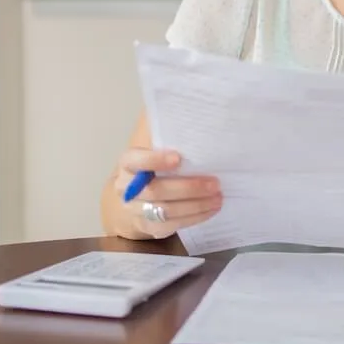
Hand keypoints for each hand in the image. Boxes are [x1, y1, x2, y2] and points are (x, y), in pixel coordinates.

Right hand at [107, 146, 222, 239]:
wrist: (135, 200)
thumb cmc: (152, 168)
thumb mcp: (152, 151)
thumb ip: (165, 138)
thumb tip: (186, 116)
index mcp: (127, 164)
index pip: (135, 161)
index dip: (155, 160)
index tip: (178, 158)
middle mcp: (126, 188)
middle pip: (154, 191)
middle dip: (187, 188)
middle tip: (214, 183)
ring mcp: (135, 210)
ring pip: (165, 211)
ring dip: (195, 205)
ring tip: (217, 198)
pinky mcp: (147, 227)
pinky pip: (171, 226)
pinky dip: (194, 218)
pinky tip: (210, 209)